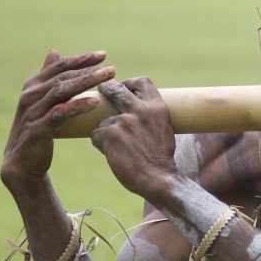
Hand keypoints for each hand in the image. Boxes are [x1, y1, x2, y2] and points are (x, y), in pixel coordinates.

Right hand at [1, 50, 115, 188]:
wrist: (22, 162)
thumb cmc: (37, 129)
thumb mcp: (41, 101)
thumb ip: (48, 77)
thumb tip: (54, 51)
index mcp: (33, 85)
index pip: (60, 66)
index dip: (81, 59)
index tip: (103, 55)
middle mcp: (31, 94)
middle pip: (63, 76)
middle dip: (88, 69)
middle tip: (111, 68)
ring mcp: (33, 110)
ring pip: (62, 90)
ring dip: (86, 82)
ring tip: (107, 79)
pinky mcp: (38, 127)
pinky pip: (60, 113)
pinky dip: (77, 106)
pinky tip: (94, 102)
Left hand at [90, 77, 177, 198]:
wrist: (159, 179)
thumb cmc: (161, 160)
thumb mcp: (163, 130)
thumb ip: (150, 118)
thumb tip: (136, 112)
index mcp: (157, 108)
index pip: (143, 82)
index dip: (130, 83)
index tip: (125, 88)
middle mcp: (141, 110)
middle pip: (116, 89)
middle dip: (106, 88)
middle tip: (102, 91)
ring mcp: (124, 121)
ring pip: (105, 120)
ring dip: (107, 133)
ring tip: (119, 149)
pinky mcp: (111, 134)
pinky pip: (97, 135)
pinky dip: (101, 145)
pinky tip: (112, 155)